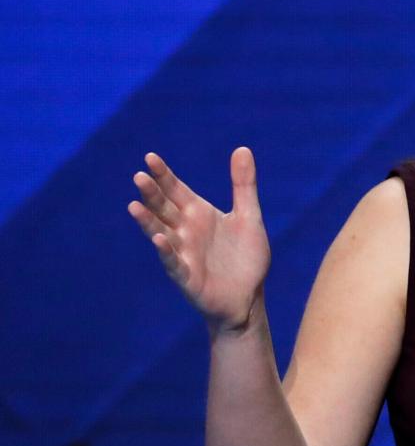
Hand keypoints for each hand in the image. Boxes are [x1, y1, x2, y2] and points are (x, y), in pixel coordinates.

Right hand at [127, 147, 270, 333]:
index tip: (150, 158)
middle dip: (152, 193)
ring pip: (160, 233)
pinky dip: (166, 251)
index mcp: (198, 213)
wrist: (250, 296)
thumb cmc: (246, 257)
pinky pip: (174, 262)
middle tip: (139, 176)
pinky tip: (158, 239)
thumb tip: (243, 148)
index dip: (163, 175)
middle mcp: (185, 230)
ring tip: (134, 206)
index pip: (176, 189)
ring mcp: (183, 253)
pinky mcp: (187, 276)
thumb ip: (243, 185)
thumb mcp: (249, 216)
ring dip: (147, 221)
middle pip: (163, 208)